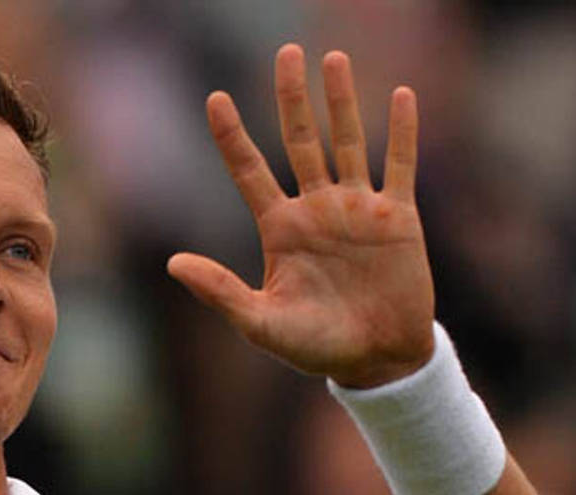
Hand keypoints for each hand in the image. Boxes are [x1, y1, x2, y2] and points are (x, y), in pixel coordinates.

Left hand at [168, 45, 434, 387]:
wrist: (377, 361)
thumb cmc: (315, 347)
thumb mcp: (261, 323)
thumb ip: (220, 291)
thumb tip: (173, 262)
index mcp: (281, 228)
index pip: (250, 170)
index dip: (232, 134)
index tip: (215, 98)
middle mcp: (317, 209)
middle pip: (300, 140)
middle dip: (292, 97)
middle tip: (287, 52)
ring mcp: (358, 209)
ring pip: (348, 141)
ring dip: (342, 101)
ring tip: (333, 58)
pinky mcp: (398, 218)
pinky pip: (399, 166)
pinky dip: (401, 132)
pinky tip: (402, 95)